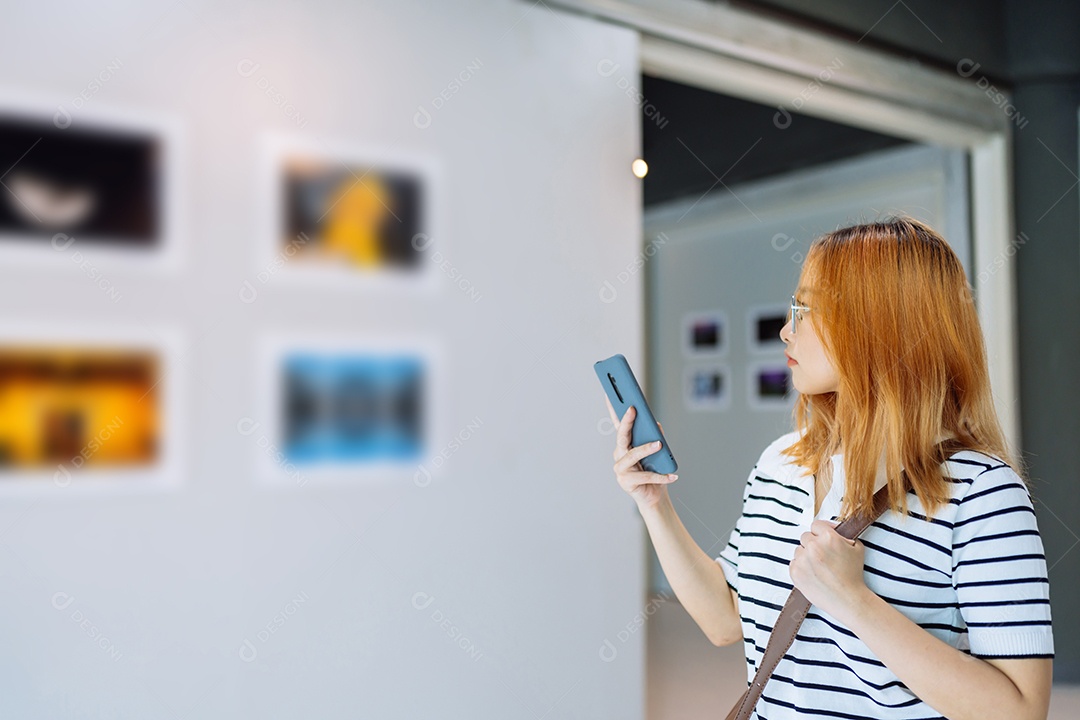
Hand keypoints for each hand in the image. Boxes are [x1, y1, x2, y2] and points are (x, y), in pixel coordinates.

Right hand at [605, 394, 676, 509]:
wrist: (654, 497)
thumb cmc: (654, 472)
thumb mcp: (657, 452)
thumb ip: (655, 437)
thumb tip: (655, 424)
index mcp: (624, 446)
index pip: (618, 425)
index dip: (612, 410)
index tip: (611, 394)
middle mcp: (619, 455)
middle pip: (622, 437)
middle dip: (626, 421)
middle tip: (633, 409)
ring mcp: (620, 469)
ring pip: (632, 455)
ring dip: (646, 449)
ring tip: (659, 445)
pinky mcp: (626, 482)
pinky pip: (644, 476)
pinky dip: (660, 476)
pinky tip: (672, 475)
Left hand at [789, 519, 868, 618]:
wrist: (848, 600)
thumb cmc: (854, 575)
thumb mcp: (857, 549)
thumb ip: (845, 536)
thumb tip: (835, 531)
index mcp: (828, 538)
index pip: (816, 525)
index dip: (821, 531)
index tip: (824, 537)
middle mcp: (813, 547)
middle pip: (806, 537)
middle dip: (814, 544)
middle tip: (823, 554)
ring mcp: (803, 560)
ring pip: (799, 550)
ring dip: (806, 555)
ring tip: (819, 567)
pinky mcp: (795, 572)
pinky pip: (793, 563)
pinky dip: (801, 567)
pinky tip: (813, 574)